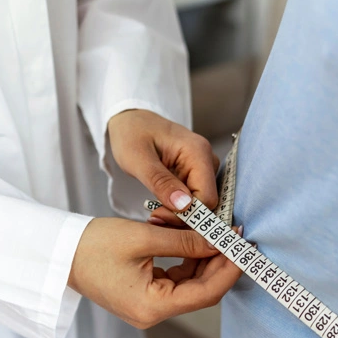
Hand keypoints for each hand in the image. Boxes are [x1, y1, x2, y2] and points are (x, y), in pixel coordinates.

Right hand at [68, 217, 241, 328]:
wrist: (58, 254)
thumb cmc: (92, 245)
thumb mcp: (144, 237)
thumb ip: (185, 241)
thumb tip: (220, 241)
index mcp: (151, 306)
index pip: (205, 293)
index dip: (228, 269)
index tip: (244, 247)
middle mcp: (152, 315)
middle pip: (200, 291)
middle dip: (220, 264)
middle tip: (236, 236)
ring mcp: (148, 308)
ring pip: (190, 285)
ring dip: (205, 260)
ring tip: (217, 233)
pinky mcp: (144, 297)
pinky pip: (176, 282)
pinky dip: (188, 262)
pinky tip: (197, 240)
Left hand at [107, 109, 219, 225]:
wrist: (130, 120)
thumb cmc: (131, 133)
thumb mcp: (138, 159)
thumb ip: (161, 182)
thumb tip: (184, 206)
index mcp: (198, 152)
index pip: (207, 197)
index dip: (187, 214)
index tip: (158, 215)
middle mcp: (206, 160)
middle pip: (206, 203)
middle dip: (182, 216)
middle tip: (153, 217)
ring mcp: (203, 168)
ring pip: (200, 204)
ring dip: (179, 215)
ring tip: (154, 213)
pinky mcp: (195, 174)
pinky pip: (193, 199)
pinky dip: (178, 208)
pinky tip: (160, 207)